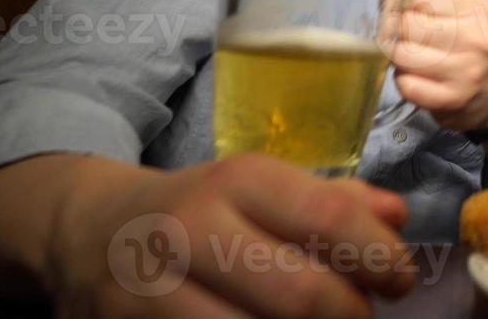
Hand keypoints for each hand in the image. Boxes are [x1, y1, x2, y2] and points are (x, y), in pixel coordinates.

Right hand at [49, 154, 412, 316]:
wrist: (87, 230)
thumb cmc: (197, 209)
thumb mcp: (257, 188)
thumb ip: (331, 200)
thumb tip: (397, 218)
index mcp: (235, 182)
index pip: (329, 218)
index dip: (381, 258)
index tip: (400, 280)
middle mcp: (190, 231)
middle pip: (301, 296)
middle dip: (350, 317)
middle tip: (361, 317)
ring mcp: (152, 292)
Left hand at [391, 0, 487, 131]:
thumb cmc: (469, 44)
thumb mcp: (458, 9)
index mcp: (477, 8)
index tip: (400, 7)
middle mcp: (474, 37)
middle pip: (408, 23)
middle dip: (394, 28)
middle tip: (400, 35)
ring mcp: (464, 70)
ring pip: (402, 54)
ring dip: (396, 55)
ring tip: (407, 55)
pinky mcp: (451, 99)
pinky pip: (407, 84)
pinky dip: (403, 80)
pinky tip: (414, 77)